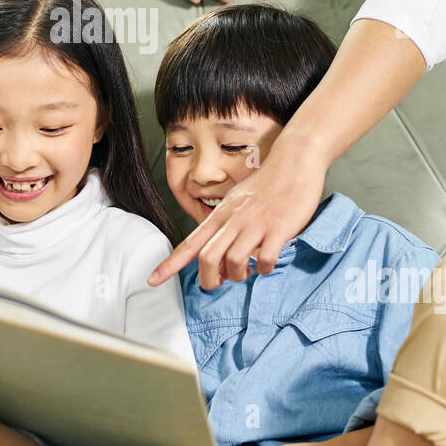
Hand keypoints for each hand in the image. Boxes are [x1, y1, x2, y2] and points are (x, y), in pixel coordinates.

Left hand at [149, 130, 327, 289]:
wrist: (293, 161)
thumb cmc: (266, 184)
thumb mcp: (236, 201)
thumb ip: (225, 227)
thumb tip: (219, 257)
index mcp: (220, 215)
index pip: (188, 243)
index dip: (169, 264)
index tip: (152, 280)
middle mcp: (233, 220)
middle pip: (207, 258)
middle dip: (208, 280)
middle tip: (218, 284)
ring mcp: (255, 224)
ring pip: (233, 261)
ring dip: (238, 275)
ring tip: (247, 272)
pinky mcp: (279, 228)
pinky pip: (265, 260)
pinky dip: (264, 269)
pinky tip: (267, 264)